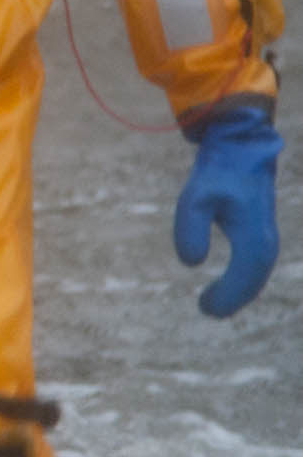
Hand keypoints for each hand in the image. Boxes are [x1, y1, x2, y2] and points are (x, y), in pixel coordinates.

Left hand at [175, 105, 280, 317]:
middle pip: (254, 279)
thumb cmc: (218, 171)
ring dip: (239, 290)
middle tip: (207, 310)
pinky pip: (255, 263)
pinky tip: (228, 284)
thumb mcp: (195, 198)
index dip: (228, 295)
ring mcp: (265, 234)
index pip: (244, 274)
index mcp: (253, 234)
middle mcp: (265, 238)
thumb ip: (190, 229)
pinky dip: (243, 278)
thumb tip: (191, 262)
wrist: (241, 146)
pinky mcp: (259, 229)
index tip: (205, 308)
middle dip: (233, 298)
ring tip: (213, 303)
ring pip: (256, 272)